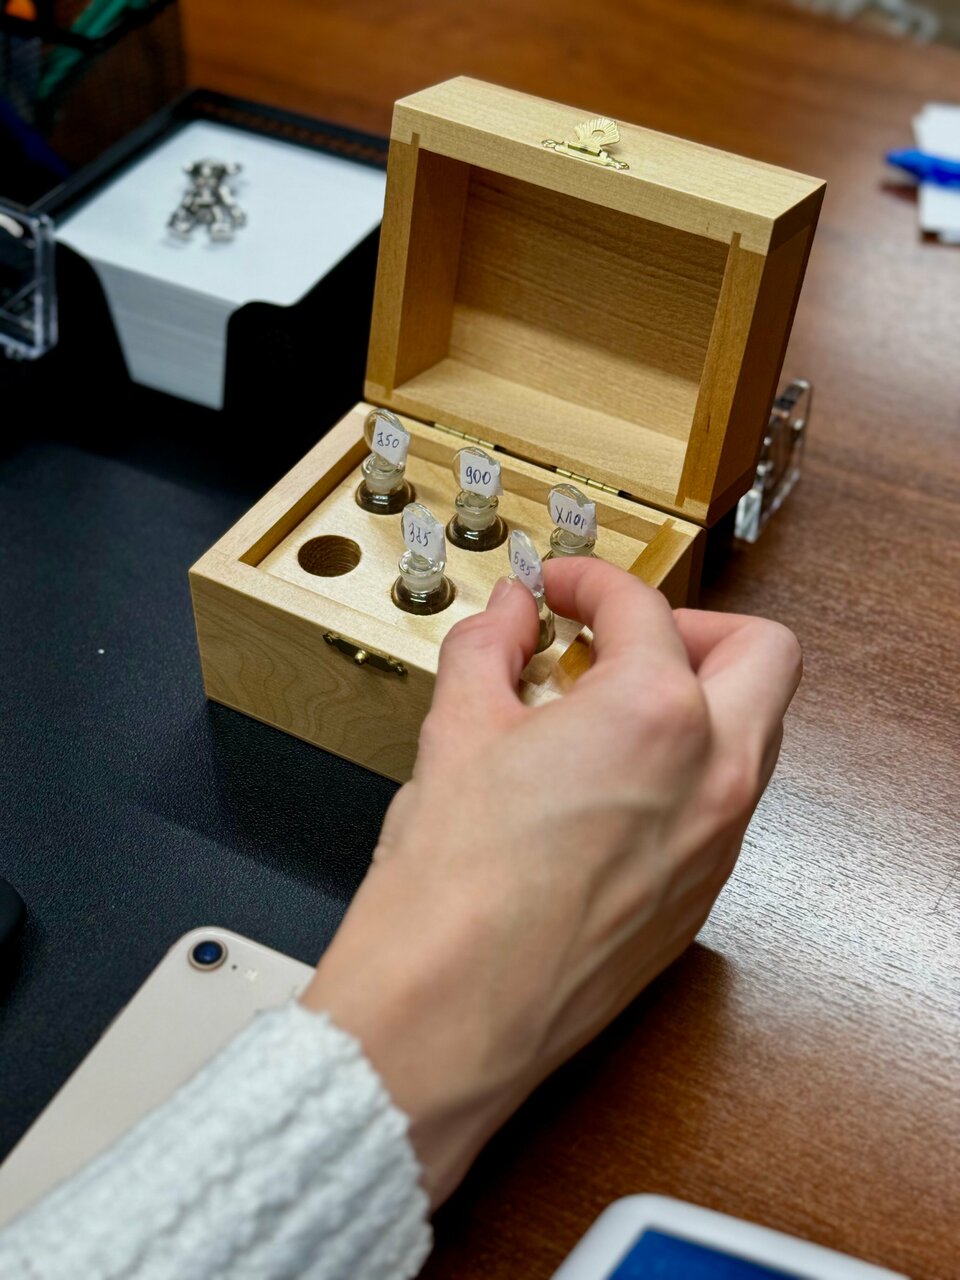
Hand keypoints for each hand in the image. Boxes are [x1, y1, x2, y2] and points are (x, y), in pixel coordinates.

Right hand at [301, 558, 801, 1204]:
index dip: (592, 581)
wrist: (451, 1014)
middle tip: (623, 637)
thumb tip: (507, 613)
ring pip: (755, 733)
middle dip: (696, 627)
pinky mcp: (701, 899)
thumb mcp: (455, 731)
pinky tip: (605, 787)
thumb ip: (488, 648)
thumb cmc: (453, 886)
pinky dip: (685, 770)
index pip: (644, 608)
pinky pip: (723, 805)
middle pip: (762, 654)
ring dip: (699, 699)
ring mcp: (718, 843)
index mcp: (653, 714)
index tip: (559, 589)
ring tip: (607, 710)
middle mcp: (712, 775)